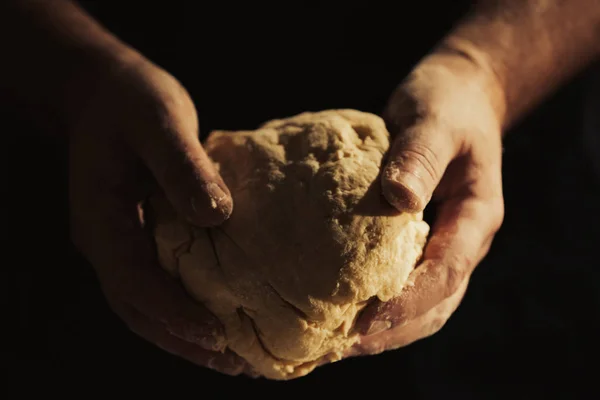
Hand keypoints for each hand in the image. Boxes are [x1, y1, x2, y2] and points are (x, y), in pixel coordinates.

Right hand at [69, 55, 247, 373]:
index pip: (132, 282)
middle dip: (183, 341)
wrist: (106, 93)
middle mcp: (105, 241)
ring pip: (147, 304)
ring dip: (185, 334)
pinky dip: (188, 306)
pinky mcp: (140, 237)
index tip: (216, 336)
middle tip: (233, 363)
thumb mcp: (157, 120)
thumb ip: (181, 165)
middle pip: (138, 309)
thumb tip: (217, 215)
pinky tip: (222, 314)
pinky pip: (160, 282)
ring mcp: (120, 243)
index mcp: (101, 218)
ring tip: (233, 357)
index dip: (173, 313)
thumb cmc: (131, 101)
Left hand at [353, 51, 505, 353]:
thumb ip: (420, 155)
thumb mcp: (436, 120)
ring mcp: (440, 242)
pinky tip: (339, 308)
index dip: (410, 301)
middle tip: (342, 345)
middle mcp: (460, 239)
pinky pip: (401, 280)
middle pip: (436, 303)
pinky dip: (374, 301)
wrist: (456, 98)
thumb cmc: (448, 105)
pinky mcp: (416, 239)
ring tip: (335, 342)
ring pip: (421, 302)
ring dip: (383, 327)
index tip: (367, 320)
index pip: (447, 272)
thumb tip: (397, 199)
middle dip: (393, 330)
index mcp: (475, 216)